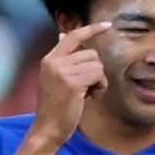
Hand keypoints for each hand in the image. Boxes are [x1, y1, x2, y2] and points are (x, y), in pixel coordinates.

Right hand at [32, 21, 111, 147]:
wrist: (47, 128)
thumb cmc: (54, 107)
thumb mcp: (54, 78)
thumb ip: (61, 58)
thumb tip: (62, 34)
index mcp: (49, 59)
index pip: (73, 36)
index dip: (91, 29)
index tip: (107, 25)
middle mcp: (54, 62)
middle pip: (91, 53)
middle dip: (95, 70)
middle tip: (87, 88)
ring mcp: (62, 72)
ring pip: (97, 65)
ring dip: (98, 80)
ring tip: (88, 94)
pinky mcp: (73, 83)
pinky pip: (98, 76)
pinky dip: (100, 87)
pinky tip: (91, 98)